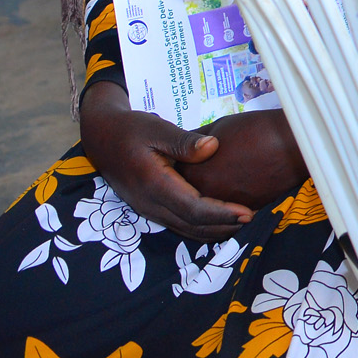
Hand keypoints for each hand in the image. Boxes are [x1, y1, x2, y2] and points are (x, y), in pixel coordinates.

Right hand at [79, 81, 253, 240]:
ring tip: (244, 223)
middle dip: (224, 226)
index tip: (247, 212)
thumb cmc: (131, 129)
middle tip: (256, 219)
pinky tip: (221, 220)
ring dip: (215, 230)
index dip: (221, 214)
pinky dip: (202, 226)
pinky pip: (179, 224)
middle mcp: (150, 203)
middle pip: (192, 225)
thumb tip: (213, 147)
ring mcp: (149, 209)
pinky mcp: (151, 208)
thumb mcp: (156, 128)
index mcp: (154, 184)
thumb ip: (184, 141)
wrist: (101, 137)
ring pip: (186, 229)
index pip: (193, 208)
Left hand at [178, 110, 308, 209]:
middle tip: (203, 169)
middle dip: (193, 183)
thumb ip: (192, 141)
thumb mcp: (217, 127)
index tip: (183, 159)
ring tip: (220, 179)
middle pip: (191, 194)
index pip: (175, 176)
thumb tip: (180, 147)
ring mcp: (227, 207)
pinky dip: (229, 203)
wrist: (292, 144)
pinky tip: (235, 188)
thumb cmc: (255, 130)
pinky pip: (230, 210)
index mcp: (195, 173)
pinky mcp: (247, 211)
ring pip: (211, 205)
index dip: (179, 167)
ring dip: (211, 195)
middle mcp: (207, 196)